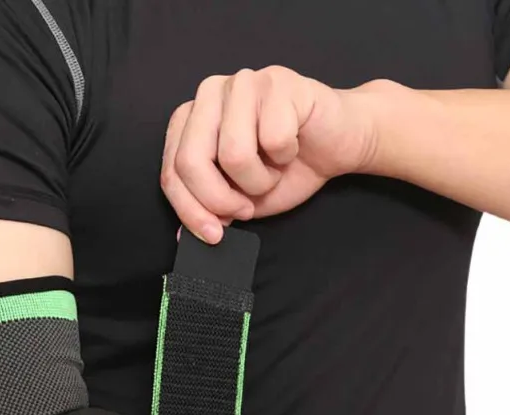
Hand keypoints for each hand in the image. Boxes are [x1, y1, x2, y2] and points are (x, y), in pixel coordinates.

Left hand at [161, 66, 378, 243]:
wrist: (338, 144)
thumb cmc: (286, 168)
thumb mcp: (240, 198)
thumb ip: (210, 209)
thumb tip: (182, 236)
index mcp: (190, 120)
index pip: (172, 171)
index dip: (190, 211)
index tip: (214, 235)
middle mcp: (209, 94)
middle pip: (191, 161)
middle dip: (220, 199)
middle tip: (245, 208)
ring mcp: (243, 83)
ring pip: (233, 154)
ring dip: (259, 180)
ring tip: (273, 170)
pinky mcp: (278, 82)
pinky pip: (273, 139)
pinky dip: (286, 157)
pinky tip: (292, 147)